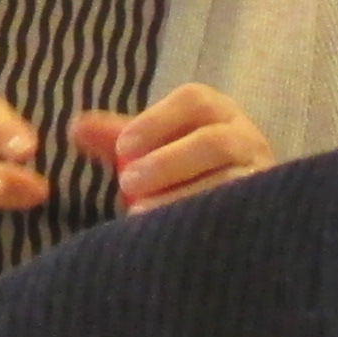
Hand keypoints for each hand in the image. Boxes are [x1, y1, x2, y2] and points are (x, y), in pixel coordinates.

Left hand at [70, 83, 273, 213]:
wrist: (233, 215)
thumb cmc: (184, 171)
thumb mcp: (153, 149)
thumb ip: (117, 138)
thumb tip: (76, 128)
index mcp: (218, 113)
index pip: (195, 101)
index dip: (157, 121)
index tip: (123, 148)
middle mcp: (247, 139)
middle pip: (215, 142)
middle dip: (168, 161)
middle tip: (127, 183)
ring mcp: (260, 179)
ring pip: (228, 185)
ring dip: (179, 197)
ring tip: (139, 212)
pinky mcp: (261, 215)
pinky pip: (235, 219)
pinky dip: (198, 224)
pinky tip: (167, 235)